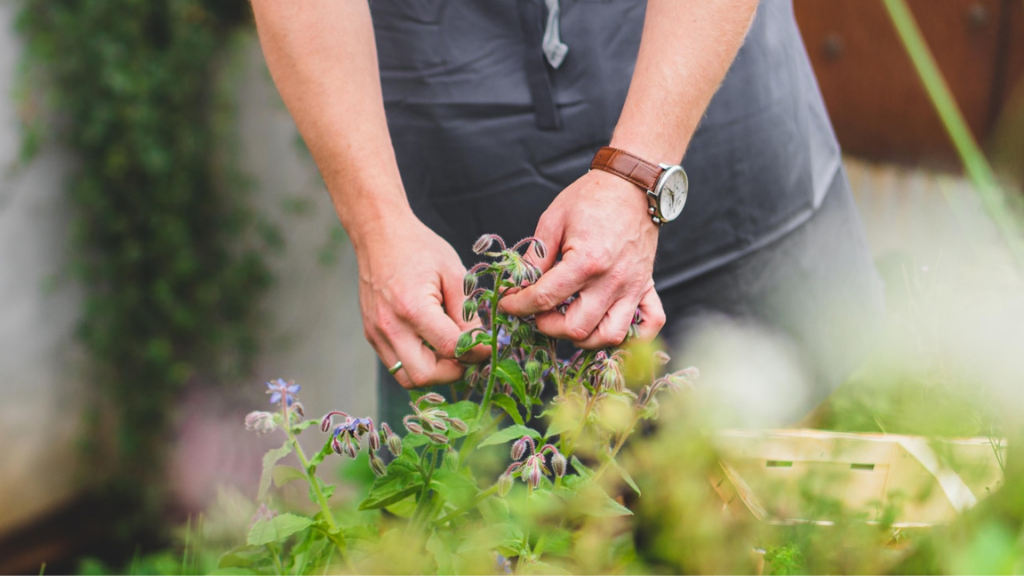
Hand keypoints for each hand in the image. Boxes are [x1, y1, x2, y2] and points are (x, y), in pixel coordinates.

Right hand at [354, 215, 487, 387]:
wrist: (379, 234)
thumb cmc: (419, 248)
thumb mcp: (453, 273)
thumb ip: (466, 313)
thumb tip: (479, 344)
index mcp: (412, 307)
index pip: (449, 348)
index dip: (475, 353)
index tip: (487, 347)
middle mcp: (390, 326)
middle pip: (425, 375)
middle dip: (453, 372)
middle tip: (468, 356)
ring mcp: (377, 333)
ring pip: (407, 378)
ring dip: (434, 373)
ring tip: (450, 353)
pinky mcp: (372, 335)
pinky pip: (396, 366)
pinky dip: (418, 364)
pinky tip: (431, 345)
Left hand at [500, 169, 666, 347]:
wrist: (632, 184)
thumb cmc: (591, 197)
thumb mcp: (553, 220)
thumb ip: (536, 257)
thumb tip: (518, 285)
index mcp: (586, 261)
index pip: (544, 298)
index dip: (518, 306)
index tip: (507, 304)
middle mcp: (612, 281)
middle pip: (576, 328)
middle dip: (548, 326)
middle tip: (538, 312)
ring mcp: (633, 287)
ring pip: (609, 336)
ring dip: (584, 337)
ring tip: (568, 320)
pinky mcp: (647, 286)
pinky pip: (649, 325)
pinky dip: (630, 335)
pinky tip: (607, 323)